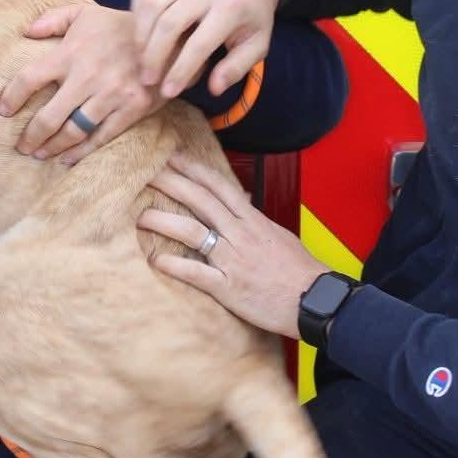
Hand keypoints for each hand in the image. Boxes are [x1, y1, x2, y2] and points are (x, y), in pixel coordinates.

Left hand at [0, 3, 167, 163]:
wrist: (169, 36)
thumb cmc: (121, 26)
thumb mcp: (86, 13)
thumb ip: (54, 19)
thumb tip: (26, 32)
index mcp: (70, 53)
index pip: (29, 79)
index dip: (12, 98)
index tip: (2, 111)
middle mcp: (87, 77)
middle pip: (49, 117)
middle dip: (31, 136)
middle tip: (21, 147)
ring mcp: (110, 96)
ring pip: (73, 132)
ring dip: (53, 148)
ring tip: (41, 155)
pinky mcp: (131, 109)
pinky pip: (101, 137)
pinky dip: (82, 152)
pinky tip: (68, 159)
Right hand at [131, 0, 280, 99]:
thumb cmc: (252, 15)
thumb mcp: (258, 44)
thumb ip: (237, 67)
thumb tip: (214, 89)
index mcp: (230, 8)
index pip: (199, 44)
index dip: (180, 70)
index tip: (167, 92)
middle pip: (168, 24)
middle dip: (153, 56)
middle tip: (147, 80)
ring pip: (152, 6)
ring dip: (141, 37)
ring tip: (141, 61)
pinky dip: (137, 14)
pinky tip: (140, 34)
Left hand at [137, 153, 323, 338]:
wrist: (317, 301)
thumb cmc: (299, 271)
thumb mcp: (278, 237)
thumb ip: (255, 221)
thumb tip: (241, 204)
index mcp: (253, 220)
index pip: (219, 186)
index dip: (193, 169)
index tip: (172, 156)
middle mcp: (241, 234)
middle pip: (200, 200)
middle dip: (171, 183)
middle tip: (145, 172)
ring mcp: (234, 260)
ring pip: (193, 232)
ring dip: (164, 221)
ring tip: (141, 216)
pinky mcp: (229, 287)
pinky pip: (196, 273)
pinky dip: (174, 265)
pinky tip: (156, 260)